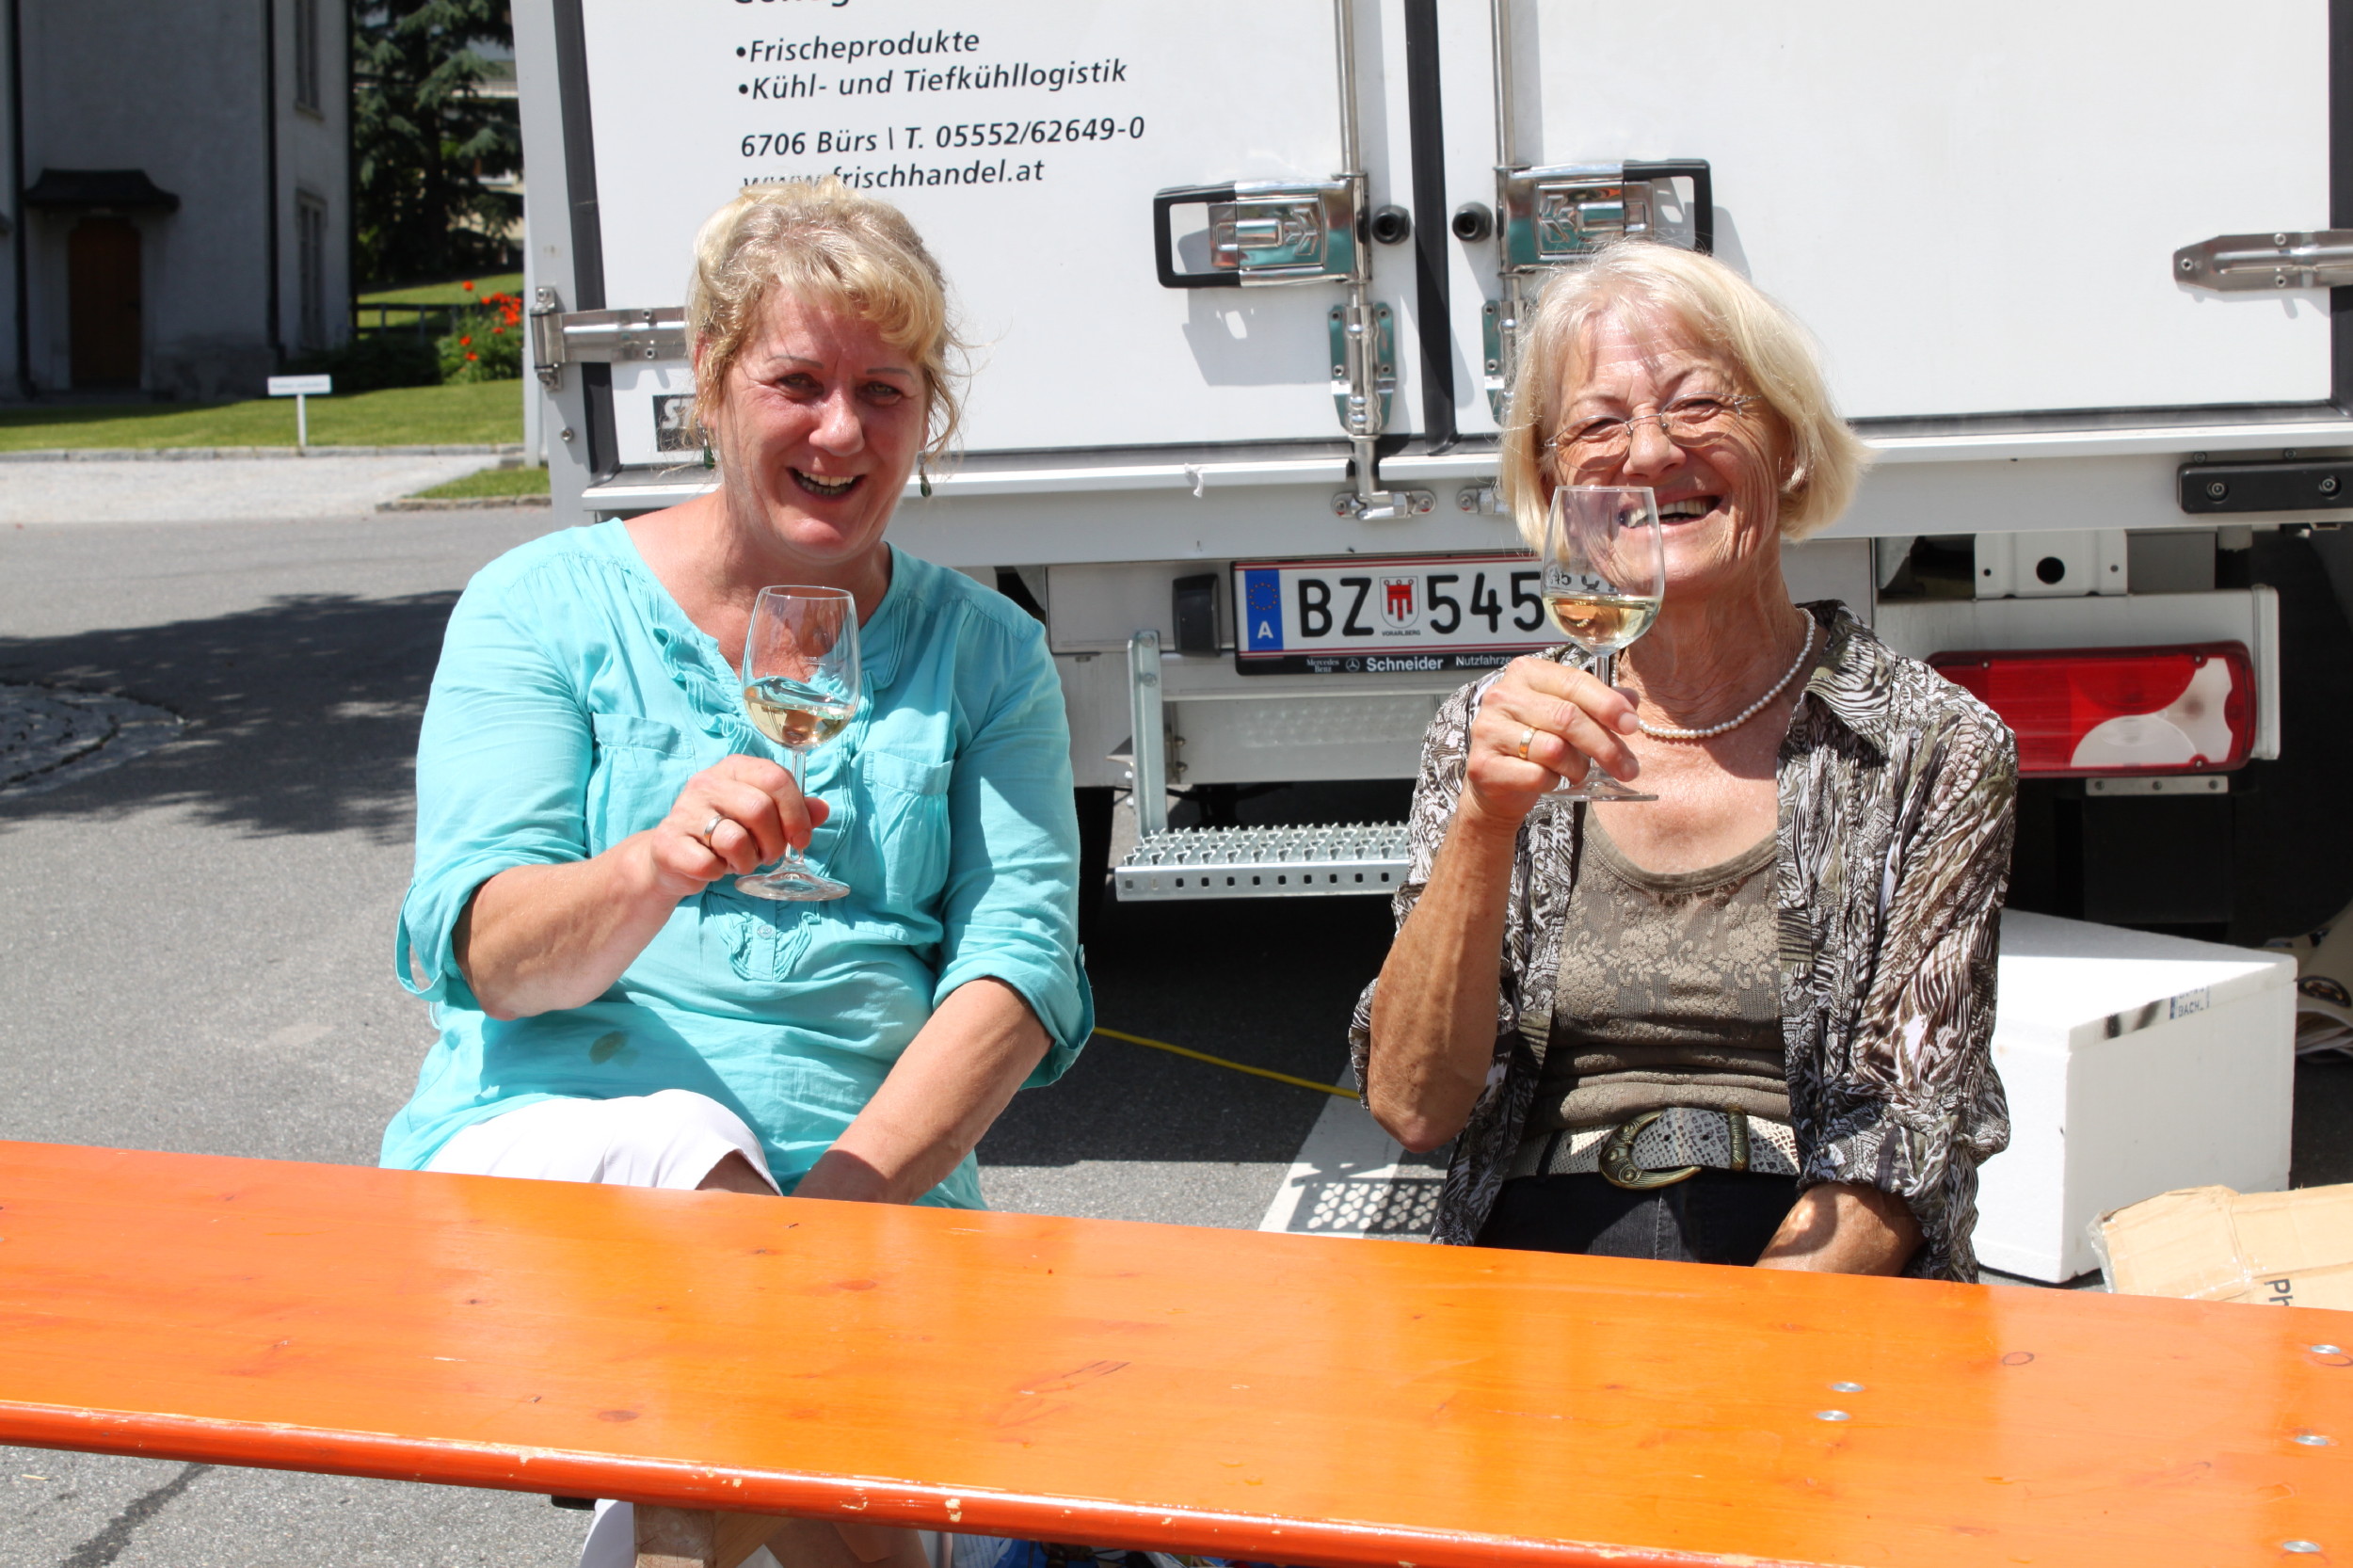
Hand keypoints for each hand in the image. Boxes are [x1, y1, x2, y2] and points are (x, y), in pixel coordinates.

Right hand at [641, 754, 831, 898]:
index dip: (796, 813)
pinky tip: (713, 867)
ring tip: (738, 861)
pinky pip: (708, 865)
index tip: (801, 839)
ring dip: (746, 861)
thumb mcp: (762, 819)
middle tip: (767, 856)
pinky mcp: (667, 842)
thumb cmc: (725, 834)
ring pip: (734, 840)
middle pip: (759, 809)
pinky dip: (718, 873)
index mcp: (735, 768)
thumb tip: (822, 809)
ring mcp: (684, 810)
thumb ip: (794, 812)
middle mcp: (707, 782)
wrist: (673, 857)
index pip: (776, 778)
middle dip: (773, 843)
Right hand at [1462, 656, 1641, 827]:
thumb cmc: (1536, 744)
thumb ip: (1597, 704)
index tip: (1632, 725)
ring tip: (1576, 771)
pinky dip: (1553, 782)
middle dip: (1605, 745)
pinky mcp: (1484, 764)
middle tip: (1628, 767)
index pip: (1574, 682)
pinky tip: (1549, 780)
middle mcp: (1502, 695)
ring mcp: (1488, 729)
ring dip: (1577, 767)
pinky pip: (1537, 776)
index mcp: (1525, 672)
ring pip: (1555, 750)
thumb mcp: (1567, 717)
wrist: (1497, 785)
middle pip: (1567, 717)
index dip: (1608, 704)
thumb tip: (1631, 701)